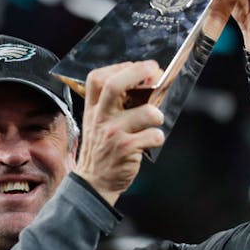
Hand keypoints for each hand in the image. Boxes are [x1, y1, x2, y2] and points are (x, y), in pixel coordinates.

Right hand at [74, 61, 164, 205]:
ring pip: (146, 112)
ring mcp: (113, 133)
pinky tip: (151, 141)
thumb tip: (144, 86)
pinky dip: (158, 136)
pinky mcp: (126, 148)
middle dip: (138, 73)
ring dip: (157, 114)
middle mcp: (100, 118)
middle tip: (155, 71)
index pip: (96, 78)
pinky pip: (154, 135)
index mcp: (92, 109)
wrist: (94, 182)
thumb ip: (112, 106)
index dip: (118, 67)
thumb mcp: (97, 124)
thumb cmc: (101, 151)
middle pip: (115, 85)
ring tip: (155, 120)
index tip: (136, 67)